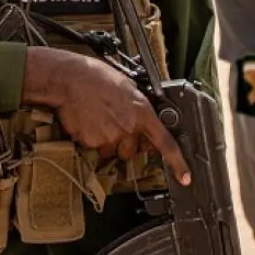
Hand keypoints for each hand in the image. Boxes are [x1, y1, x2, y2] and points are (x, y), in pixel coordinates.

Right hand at [46, 56, 191, 185]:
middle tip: (114, 123)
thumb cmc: (97, 77)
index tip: (185, 177)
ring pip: (112, 151)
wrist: (69, 79)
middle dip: (125, 142)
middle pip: (132, 151)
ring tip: (98, 118)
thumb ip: (139, 108)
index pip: (165, 143)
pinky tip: (87, 120)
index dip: (177, 163)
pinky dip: (92, 138)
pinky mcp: (90, 142)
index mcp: (141, 113)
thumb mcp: (128, 87)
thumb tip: (144, 122)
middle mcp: (128, 128)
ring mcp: (109, 137)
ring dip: (108, 142)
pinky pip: (95, 148)